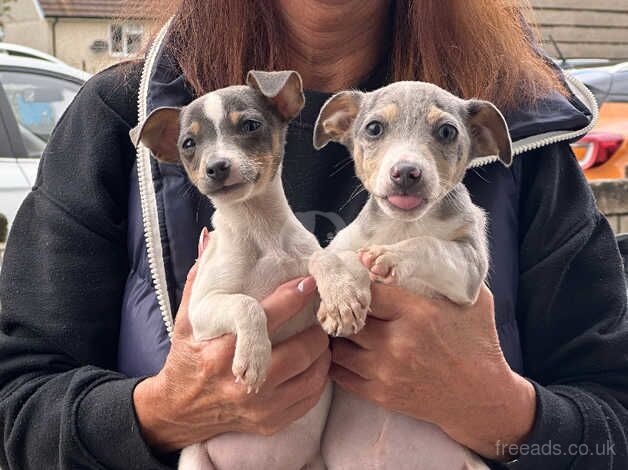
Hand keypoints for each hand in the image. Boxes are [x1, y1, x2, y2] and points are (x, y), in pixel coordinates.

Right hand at [133, 230, 330, 452]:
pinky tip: (314, 361)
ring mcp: (259, 407)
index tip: (307, 281)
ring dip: (322, 352)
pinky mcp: (271, 422)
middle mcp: (242, 381)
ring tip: (320, 335)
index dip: (292, 296)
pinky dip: (318, 377)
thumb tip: (210, 237)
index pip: (264, 318)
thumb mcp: (185, 319)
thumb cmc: (187, 358)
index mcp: (220, 350)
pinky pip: (311, 397)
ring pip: (313, 374)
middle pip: (302, 349)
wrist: (180, 412)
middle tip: (319, 313)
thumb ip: (201, 279)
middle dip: (316, 328)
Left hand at [330, 283, 535, 459]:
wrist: (482, 398)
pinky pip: (341, 374)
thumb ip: (447, 275)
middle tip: (341, 303)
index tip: (357, 280)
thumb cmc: (478, 343)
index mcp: (418, 313)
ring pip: (339, 347)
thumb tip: (423, 253)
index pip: (369, 291)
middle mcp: (398, 342)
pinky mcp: (382, 394)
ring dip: (338, 337)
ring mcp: (387, 371)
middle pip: (350, 318)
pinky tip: (344, 351)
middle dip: (346, 310)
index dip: (360, 283)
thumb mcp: (473, 300)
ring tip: (341, 327)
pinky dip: (337, 362)